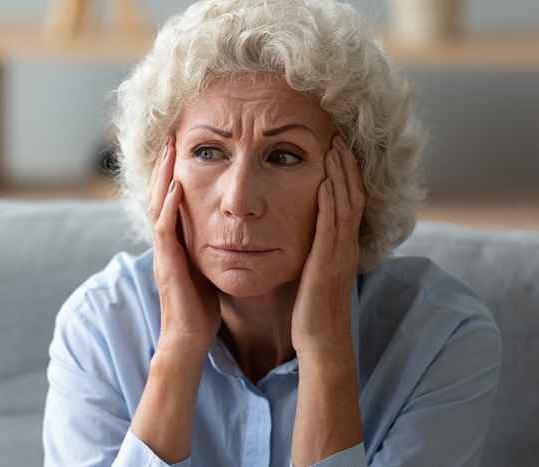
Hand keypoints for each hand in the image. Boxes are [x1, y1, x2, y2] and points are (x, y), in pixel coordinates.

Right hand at [149, 135, 222, 355]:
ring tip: (171, 151)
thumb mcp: (207, 270)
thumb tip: (228, 232)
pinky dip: (168, 207)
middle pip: (159, 195)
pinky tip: (176, 187)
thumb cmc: (201, 309)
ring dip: (163, 177)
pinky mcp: (167, 265)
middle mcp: (166, 244)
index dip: (175, 174)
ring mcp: (163, 253)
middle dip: (166, 166)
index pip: (171, 201)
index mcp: (176, 243)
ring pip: (157, 206)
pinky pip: (164, 230)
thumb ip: (210, 249)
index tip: (185, 149)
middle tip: (173, 138)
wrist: (189, 339)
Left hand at [291, 134, 365, 359]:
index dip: (345, 175)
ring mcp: (340, 254)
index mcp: (343, 246)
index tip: (336, 150)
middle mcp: (346, 246)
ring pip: (345, 206)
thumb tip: (307, 235)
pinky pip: (331, 227)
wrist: (321, 339)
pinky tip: (324, 182)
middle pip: (353, 196)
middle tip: (337, 138)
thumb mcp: (317, 272)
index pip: (349, 201)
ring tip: (333, 148)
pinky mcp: (327, 263)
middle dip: (345, 166)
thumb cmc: (314, 308)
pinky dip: (330, 202)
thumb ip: (317, 251)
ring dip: (340, 175)